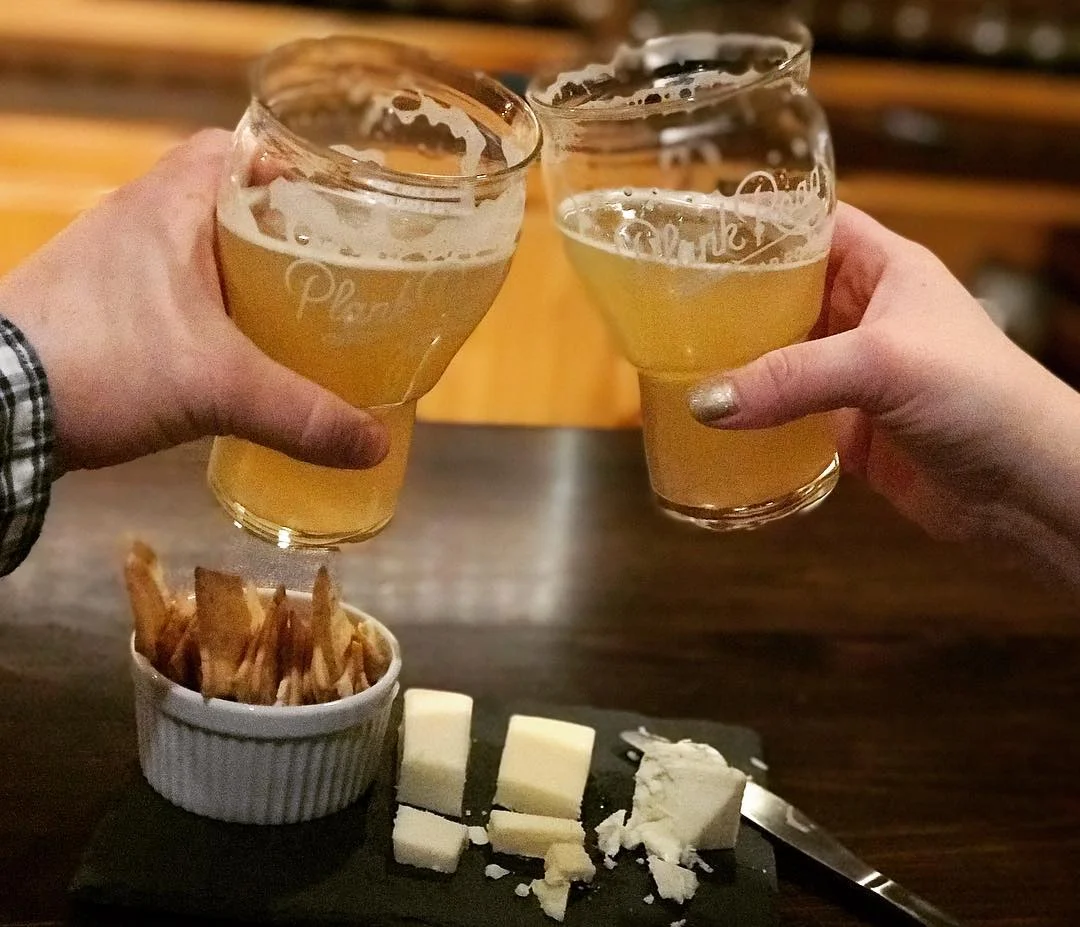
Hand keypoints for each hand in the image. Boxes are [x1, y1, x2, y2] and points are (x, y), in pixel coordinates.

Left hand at [0, 130, 388, 475]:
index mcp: (169, 205)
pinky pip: (174, 289)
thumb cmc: (98, 365)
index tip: (337, 206)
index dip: (292, 169)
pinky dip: (210, 309)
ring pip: (201, 249)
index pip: (238, 149)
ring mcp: (115, 263)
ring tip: (298, 313)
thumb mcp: (217, 389)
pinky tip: (237, 350)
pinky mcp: (100, 305)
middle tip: (333, 269)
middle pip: (229, 203)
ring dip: (245, 276)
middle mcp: (138, 220)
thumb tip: (373, 444)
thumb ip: (301, 413)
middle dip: (283, 234)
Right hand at [688, 204, 1079, 580]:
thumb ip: (793, 378)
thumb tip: (705, 403)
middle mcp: (865, 315)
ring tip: (672, 357)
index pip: (815, 224)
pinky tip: (710, 419)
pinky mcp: (846, 429)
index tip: (700, 229)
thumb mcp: (883, 364)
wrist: (1026, 489)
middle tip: (668, 302)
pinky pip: (786, 413)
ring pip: (780, 355)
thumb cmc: (980, 395)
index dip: (764, 221)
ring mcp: (853, 375)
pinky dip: (752, 416)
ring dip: (737, 360)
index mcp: (886, 270)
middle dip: (733, 297)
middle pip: (785, 292)